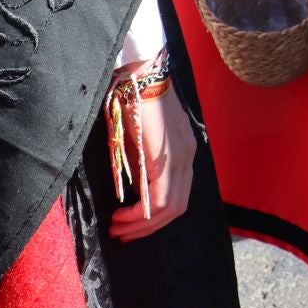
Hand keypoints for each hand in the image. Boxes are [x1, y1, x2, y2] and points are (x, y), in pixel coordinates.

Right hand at [109, 81, 196, 241]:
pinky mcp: (169, 158)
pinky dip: (142, 214)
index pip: (177, 196)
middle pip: (176, 209)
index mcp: (184, 152)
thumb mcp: (139, 140)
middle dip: (148, 227)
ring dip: (143, 224)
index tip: (129, 225)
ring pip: (170, 208)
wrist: (139, 72)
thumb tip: (135, 195)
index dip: (154, 218)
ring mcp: (183, 157)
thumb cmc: (134, 101)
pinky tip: (122, 216)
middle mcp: (189, 157)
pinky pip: (162, 198)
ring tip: (119, 228)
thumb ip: (142, 167)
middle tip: (123, 234)